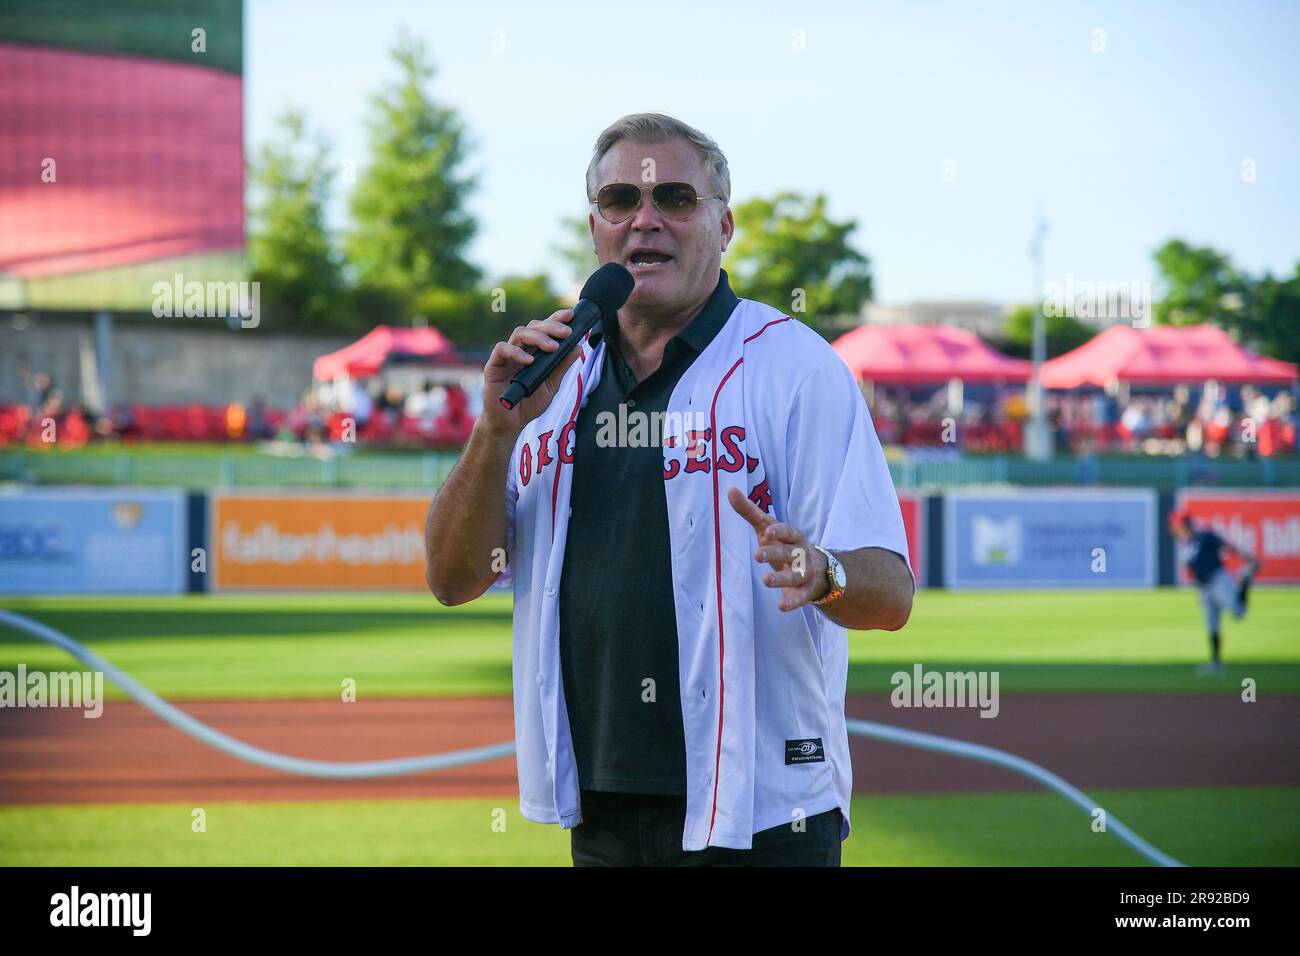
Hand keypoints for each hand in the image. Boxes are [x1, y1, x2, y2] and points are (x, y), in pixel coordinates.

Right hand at [478, 309, 581, 437]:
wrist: (511, 422)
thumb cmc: (529, 403)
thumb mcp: (552, 386)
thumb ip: (562, 367)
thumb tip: (578, 348)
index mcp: (534, 351)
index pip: (545, 329)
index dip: (556, 319)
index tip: (571, 315)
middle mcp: (520, 349)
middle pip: (533, 327)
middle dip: (551, 326)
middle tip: (565, 332)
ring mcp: (506, 356)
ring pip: (519, 334)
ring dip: (538, 337)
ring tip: (552, 347)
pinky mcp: (493, 365)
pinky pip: (502, 349)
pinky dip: (516, 352)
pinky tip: (529, 360)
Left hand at [727, 487, 827, 611]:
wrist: (819, 569)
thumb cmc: (785, 544)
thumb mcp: (768, 528)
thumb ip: (750, 511)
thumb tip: (729, 490)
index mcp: (793, 536)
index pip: (788, 531)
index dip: (779, 531)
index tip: (767, 532)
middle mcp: (801, 553)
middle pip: (789, 553)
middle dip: (775, 553)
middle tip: (757, 554)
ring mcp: (805, 572)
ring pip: (795, 576)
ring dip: (781, 578)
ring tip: (765, 580)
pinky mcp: (806, 591)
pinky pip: (801, 597)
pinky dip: (792, 601)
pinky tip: (781, 606)